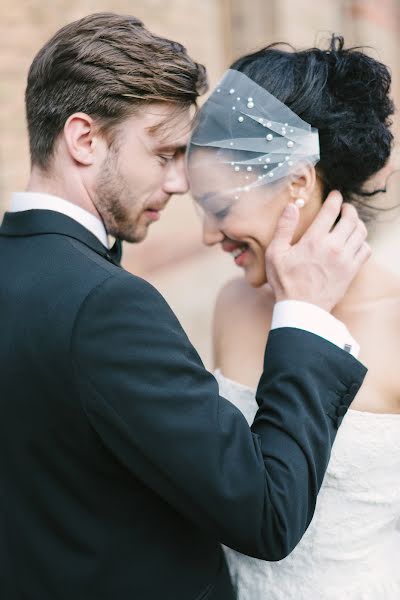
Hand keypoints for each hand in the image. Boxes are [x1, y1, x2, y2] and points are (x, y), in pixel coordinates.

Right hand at [265, 191, 370, 311]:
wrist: (301, 308)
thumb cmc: (285, 282)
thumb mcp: (275, 253)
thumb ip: (284, 228)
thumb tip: (292, 206)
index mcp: (314, 240)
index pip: (331, 211)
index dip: (335, 199)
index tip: (336, 195)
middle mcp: (333, 247)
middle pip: (351, 219)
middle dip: (349, 209)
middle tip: (345, 208)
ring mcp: (345, 259)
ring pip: (361, 233)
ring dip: (358, 223)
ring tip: (351, 222)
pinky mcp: (352, 271)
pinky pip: (366, 250)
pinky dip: (363, 242)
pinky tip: (354, 242)